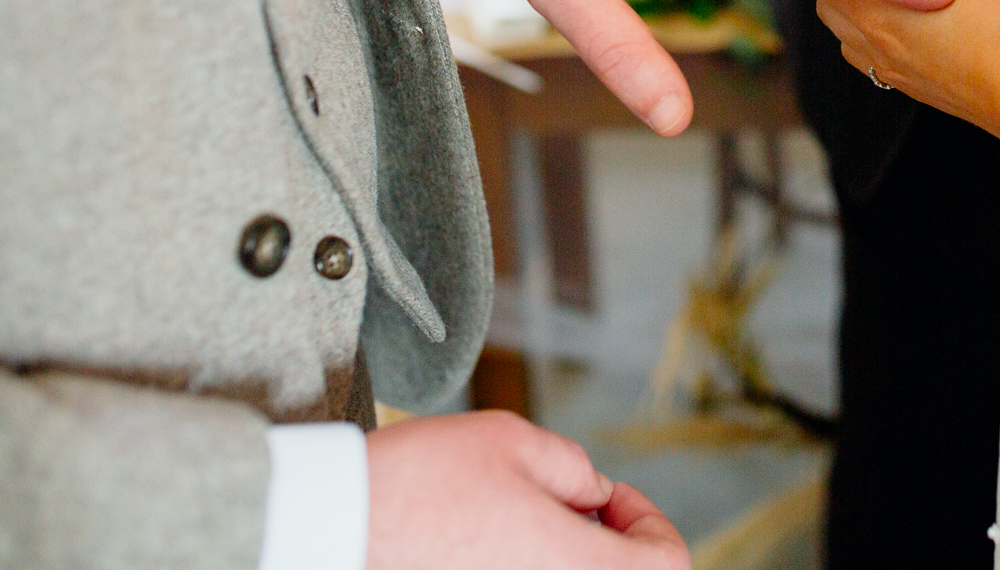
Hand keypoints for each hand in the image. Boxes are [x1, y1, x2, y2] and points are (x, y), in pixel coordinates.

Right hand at [367, 411, 687, 569]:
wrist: (331, 529)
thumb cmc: (419, 484)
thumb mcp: (513, 442)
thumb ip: (572, 468)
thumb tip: (593, 494)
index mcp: (579, 569)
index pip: (667, 564)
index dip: (650, 521)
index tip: (608, 495)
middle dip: (608, 543)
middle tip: (569, 506)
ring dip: (566, 556)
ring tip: (520, 522)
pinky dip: (527, 567)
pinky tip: (491, 544)